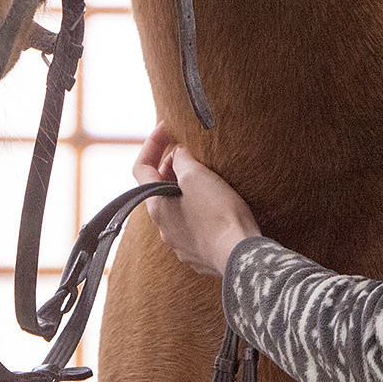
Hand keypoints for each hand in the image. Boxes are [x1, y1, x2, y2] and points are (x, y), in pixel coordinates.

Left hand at [133, 122, 261, 276]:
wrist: (241, 255)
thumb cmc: (218, 214)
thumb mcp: (197, 177)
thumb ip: (182, 160)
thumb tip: (178, 154)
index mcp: (157, 207)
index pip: (141, 168)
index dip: (152, 144)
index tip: (167, 126)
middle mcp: (163, 228)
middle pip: (160, 188)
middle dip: (172, 166)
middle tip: (191, 151)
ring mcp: (180, 243)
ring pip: (177, 208)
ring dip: (186, 190)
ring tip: (206, 177)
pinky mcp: (198, 253)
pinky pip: (193, 225)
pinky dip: (199, 209)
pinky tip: (216, 205)